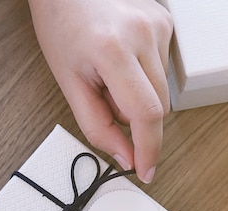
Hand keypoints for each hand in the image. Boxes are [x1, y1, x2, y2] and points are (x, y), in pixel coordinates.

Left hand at [29, 0, 173, 183]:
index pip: (146, 114)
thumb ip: (97, 126)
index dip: (149, 149)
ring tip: (111, 71)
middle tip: (104, 96)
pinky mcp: (167, 23)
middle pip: (159, 107)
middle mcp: (144, 34)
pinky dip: (144, 75)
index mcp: (113, 49)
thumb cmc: (61, 23)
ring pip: (163, 90)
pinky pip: (163, 69)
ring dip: (138, 95)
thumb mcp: (68, 81)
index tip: (147, 170)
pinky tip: (124, 56)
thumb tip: (125, 157)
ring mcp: (159, 26)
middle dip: (134, 117)